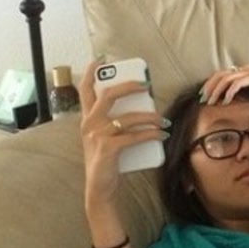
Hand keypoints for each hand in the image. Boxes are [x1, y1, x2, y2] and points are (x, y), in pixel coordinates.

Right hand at [78, 59, 169, 208]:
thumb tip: (142, 109)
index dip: (91, 72)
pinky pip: (134, 136)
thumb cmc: (107, 162)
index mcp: (87, 119)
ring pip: (128, 117)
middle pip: (108, 95)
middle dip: (128, 86)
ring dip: (150, 117)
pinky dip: (150, 134)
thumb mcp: (106, 138)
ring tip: (163, 120)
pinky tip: (161, 134)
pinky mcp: (108, 149)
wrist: (100, 187)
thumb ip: (115, 123)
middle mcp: (89, 124)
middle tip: (145, 85)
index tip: (100, 59)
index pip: (84, 90)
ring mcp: (97, 136)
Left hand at [198, 65, 248, 104]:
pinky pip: (238, 83)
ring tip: (211, 102)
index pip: (221, 74)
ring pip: (226, 78)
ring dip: (217, 90)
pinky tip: (225, 101)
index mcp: (244, 71)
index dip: (210, 84)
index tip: (203, 96)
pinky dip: (229, 92)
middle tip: (202, 99)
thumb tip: (230, 102)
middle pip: (220, 74)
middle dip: (209, 87)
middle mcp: (245, 69)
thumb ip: (245, 94)